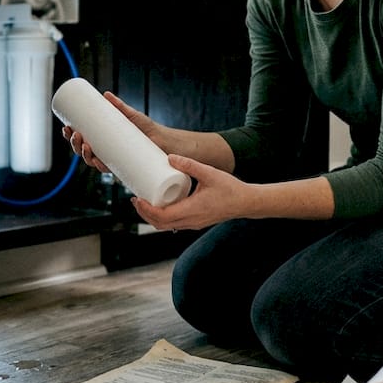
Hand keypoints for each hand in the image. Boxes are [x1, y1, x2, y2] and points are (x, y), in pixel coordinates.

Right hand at [60, 91, 162, 172]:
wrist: (163, 140)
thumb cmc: (146, 128)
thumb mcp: (130, 114)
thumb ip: (118, 105)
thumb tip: (106, 94)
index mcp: (102, 140)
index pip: (81, 139)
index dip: (70, 136)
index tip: (66, 127)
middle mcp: (105, 151)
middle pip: (82, 151)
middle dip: (74, 145)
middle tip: (76, 134)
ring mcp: (112, 160)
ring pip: (91, 160)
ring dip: (83, 155)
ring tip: (85, 144)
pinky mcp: (122, 165)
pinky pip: (108, 169)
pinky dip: (100, 166)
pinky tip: (96, 161)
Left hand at [132, 154, 256, 230]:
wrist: (246, 202)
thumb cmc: (230, 188)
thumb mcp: (209, 173)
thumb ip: (189, 165)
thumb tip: (169, 157)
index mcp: (192, 210)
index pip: (162, 216)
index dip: (146, 209)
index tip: (137, 198)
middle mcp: (190, 221)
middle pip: (160, 224)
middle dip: (144, 213)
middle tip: (135, 199)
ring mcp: (193, 224)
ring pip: (166, 226)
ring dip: (152, 216)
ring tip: (144, 201)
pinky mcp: (195, 222)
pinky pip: (174, 223)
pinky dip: (162, 217)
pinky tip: (159, 205)